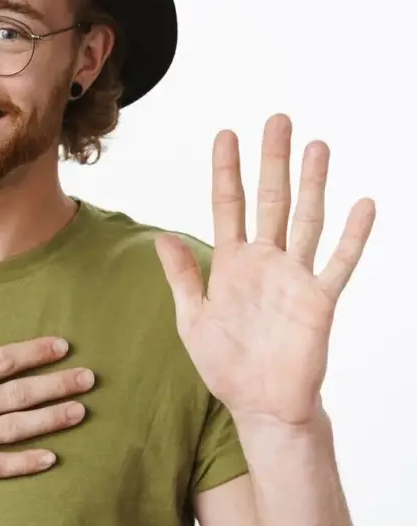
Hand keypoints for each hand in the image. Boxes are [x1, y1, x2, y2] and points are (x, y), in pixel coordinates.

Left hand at [155, 114, 374, 426]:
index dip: (227, 170)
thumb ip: (182, 276)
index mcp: (232, 263)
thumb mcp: (192, 317)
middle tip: (278, 121)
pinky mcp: (319, 300)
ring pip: (306, 219)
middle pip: (271, 200)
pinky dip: (353, 235)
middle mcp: (266, 261)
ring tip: (318, 146)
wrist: (260, 404)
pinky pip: (339, 262)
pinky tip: (364, 204)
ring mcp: (295, 277)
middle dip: (273, 161)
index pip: (228, 204)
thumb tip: (161, 236)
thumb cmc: (226, 363)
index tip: (226, 134)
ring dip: (313, 184)